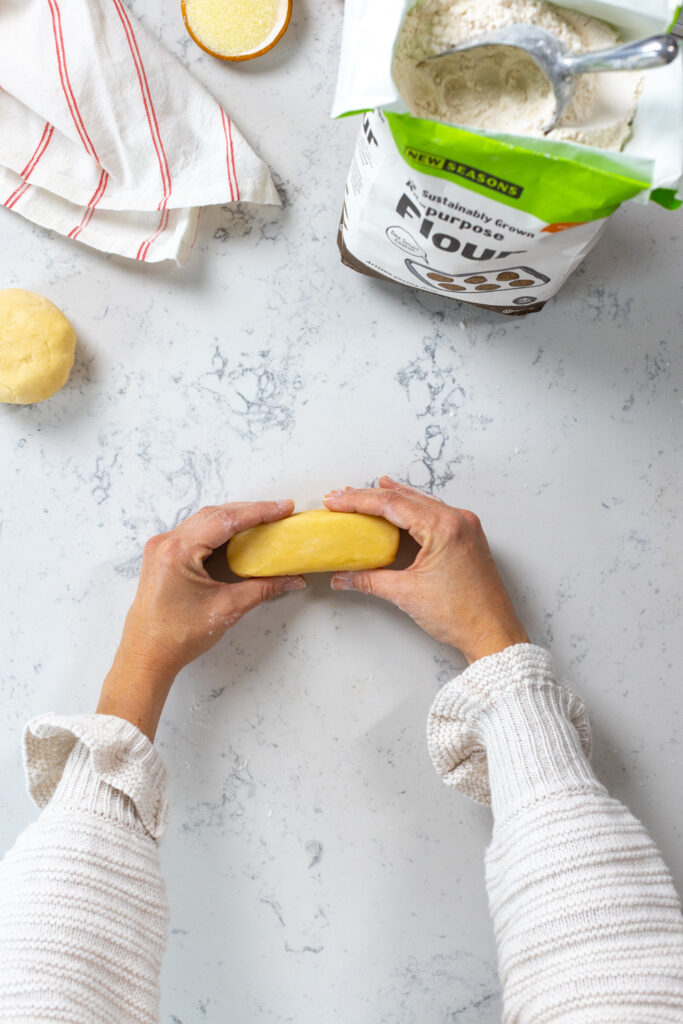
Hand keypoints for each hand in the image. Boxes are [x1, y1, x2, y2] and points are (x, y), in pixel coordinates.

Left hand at [97, 501, 304, 739]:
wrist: (147, 655)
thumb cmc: (178, 636)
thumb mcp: (227, 609)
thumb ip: (263, 589)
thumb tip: (292, 579)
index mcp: (178, 551)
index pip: (225, 520)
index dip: (258, 512)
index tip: (283, 508)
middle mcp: (166, 543)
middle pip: (214, 515)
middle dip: (249, 511)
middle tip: (279, 512)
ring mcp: (161, 547)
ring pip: (204, 521)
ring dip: (233, 518)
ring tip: (263, 520)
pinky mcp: (162, 555)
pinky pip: (194, 532)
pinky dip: (219, 530)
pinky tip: (237, 534)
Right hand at [324, 477, 527, 663]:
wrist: (494, 633)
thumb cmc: (462, 615)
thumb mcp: (407, 594)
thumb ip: (369, 580)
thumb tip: (343, 577)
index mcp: (444, 528)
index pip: (392, 504)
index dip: (358, 500)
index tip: (336, 500)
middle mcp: (457, 519)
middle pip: (405, 497)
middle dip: (370, 496)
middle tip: (341, 496)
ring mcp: (465, 526)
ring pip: (420, 502)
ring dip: (390, 499)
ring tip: (361, 496)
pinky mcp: (467, 536)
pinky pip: (433, 513)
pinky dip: (410, 509)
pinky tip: (396, 505)